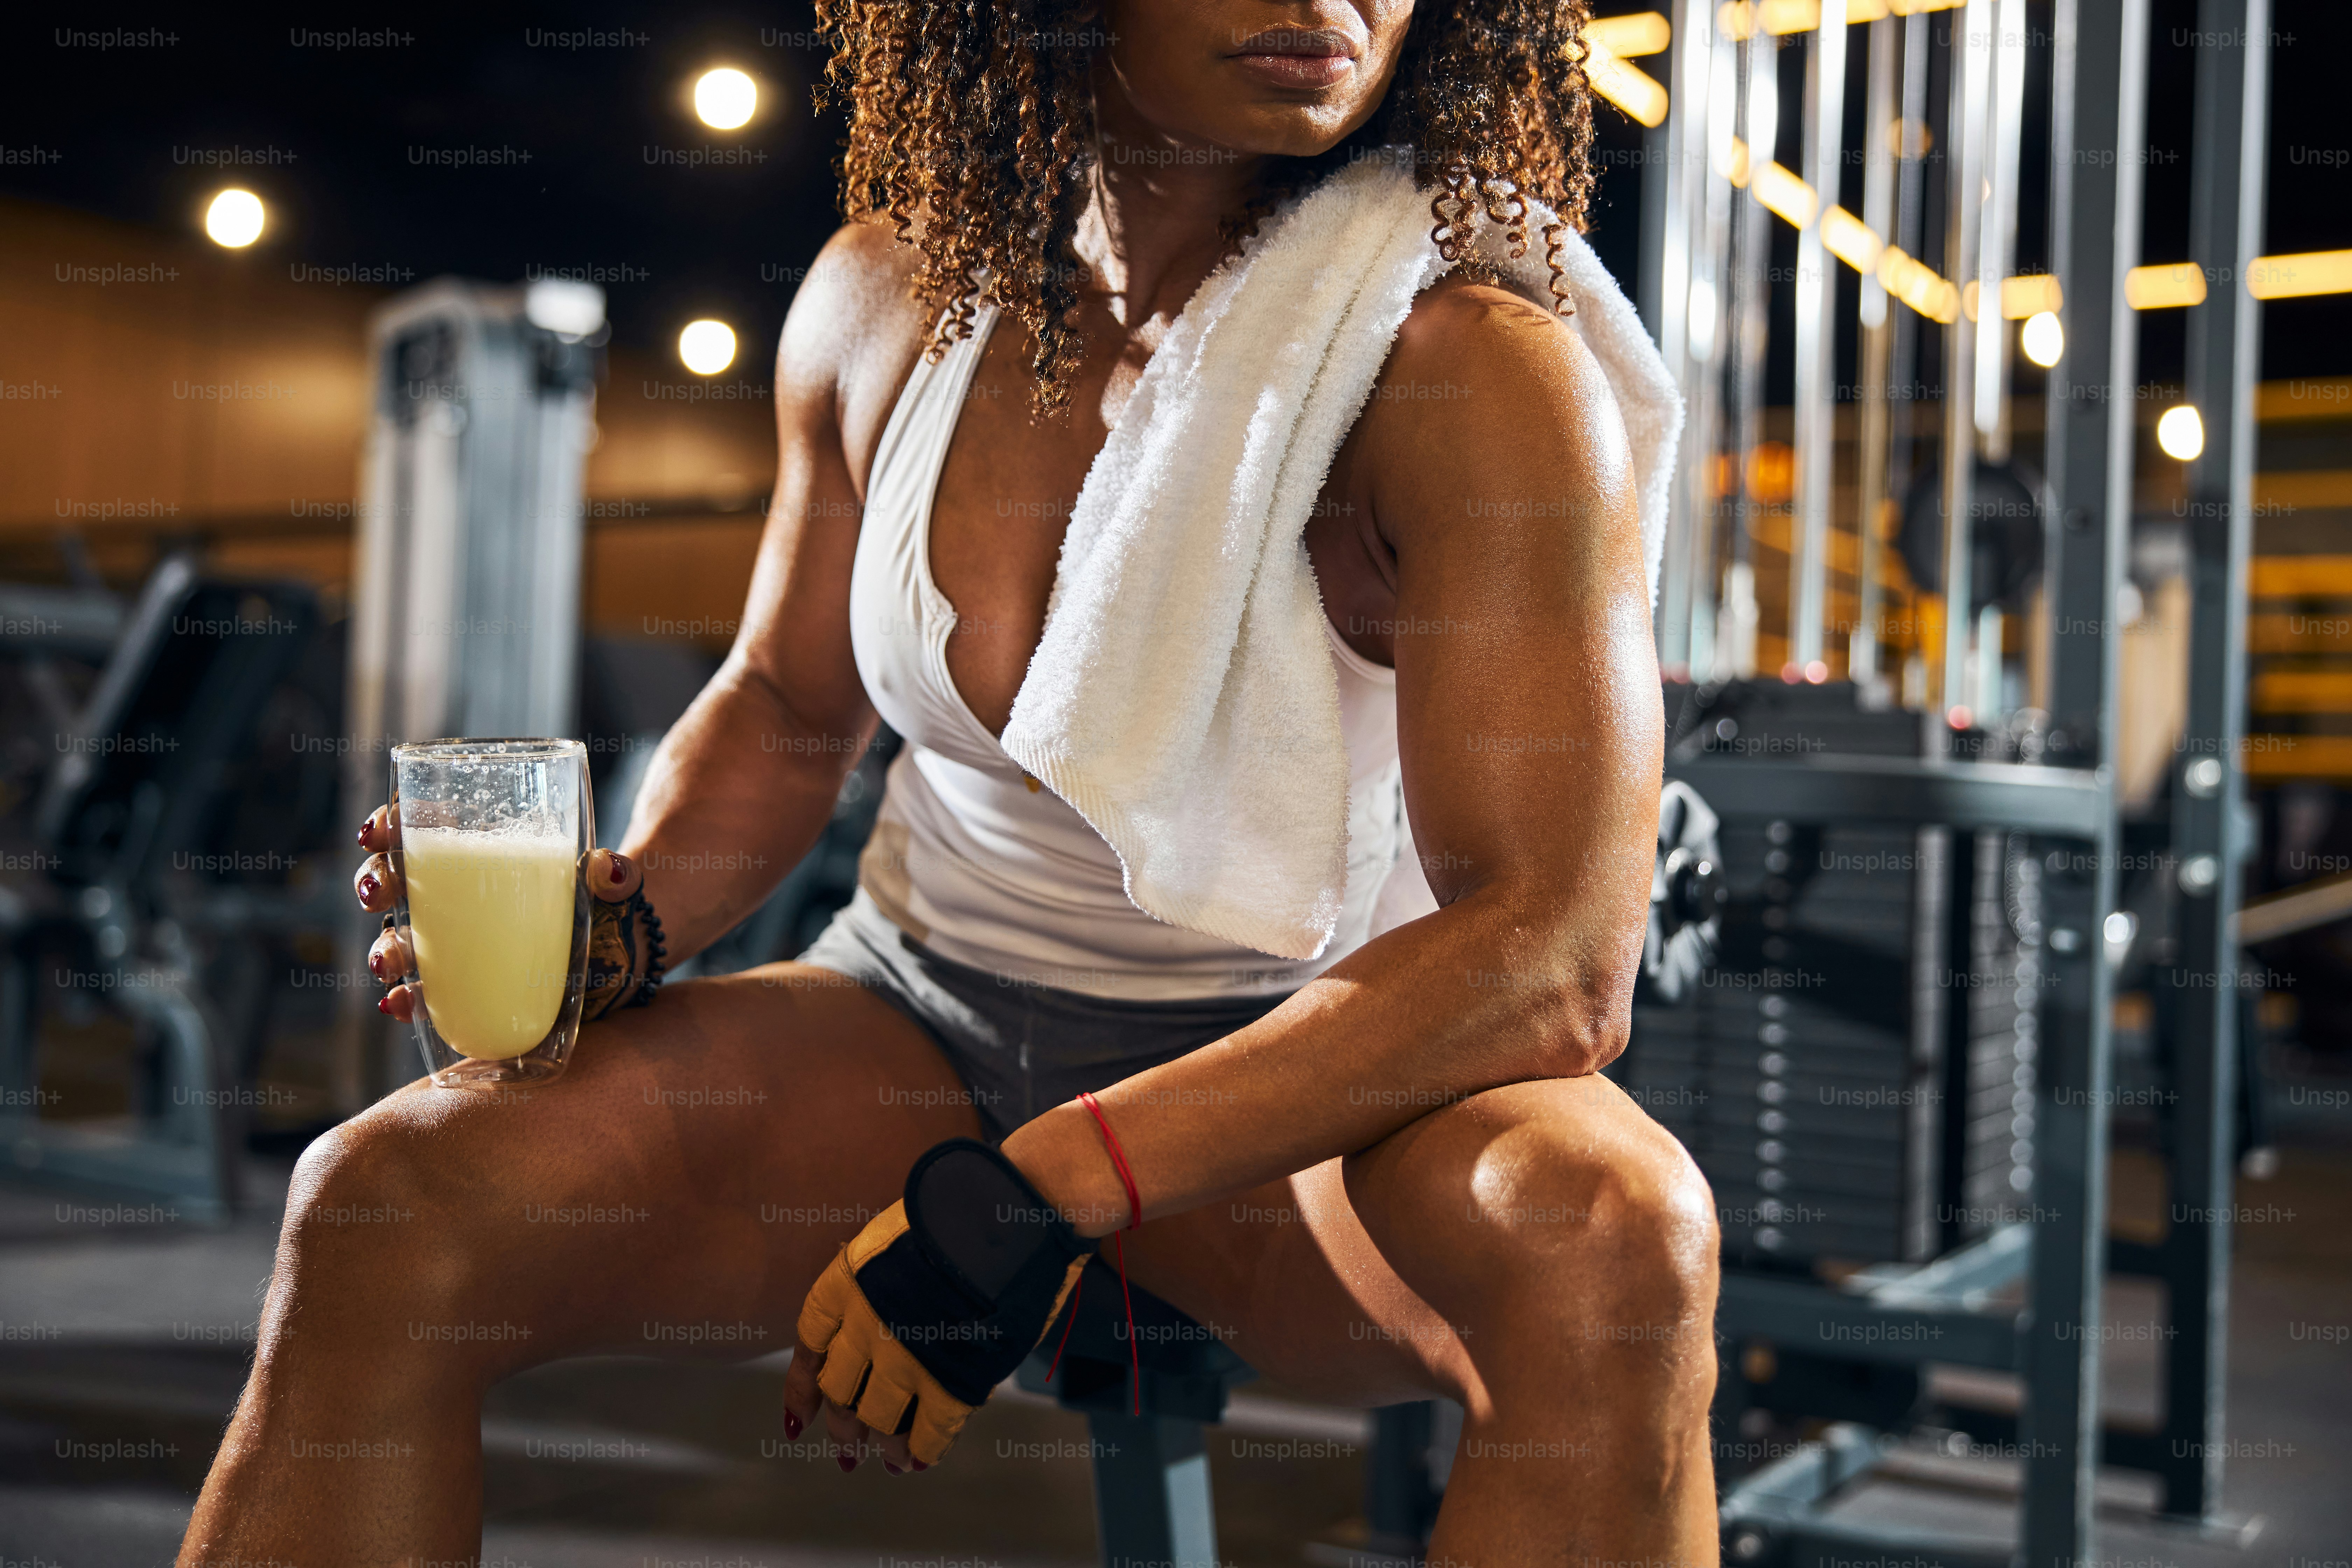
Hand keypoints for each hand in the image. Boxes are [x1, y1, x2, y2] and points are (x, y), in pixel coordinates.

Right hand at [355, 805, 646, 1022]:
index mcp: (478, 852)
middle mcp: (454, 893)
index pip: (419, 826)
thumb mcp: (613, 882)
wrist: (625, 952)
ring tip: (389, 963)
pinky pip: (424, 991)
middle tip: (379, 894)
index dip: (388, 825)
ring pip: (399, 937)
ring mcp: (455, 940)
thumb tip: (610, 871)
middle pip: (394, 879)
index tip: (378, 832)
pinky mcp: (465, 984)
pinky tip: (398, 1004)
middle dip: (375, 884)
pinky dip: (406, 998)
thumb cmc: (607, 901)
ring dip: (383, 948)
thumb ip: (617, 874)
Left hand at [780, 1140, 1094, 1473]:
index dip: (801, 1388)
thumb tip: (869, 1326)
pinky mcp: (953, 1377)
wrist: (1017, 1210)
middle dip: (843, 1425)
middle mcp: (867, 1321)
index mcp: (848, 1278)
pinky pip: (929, 1430)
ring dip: (881, 1444)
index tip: (799, 1418)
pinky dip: (923, 1450)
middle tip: (850, 1447)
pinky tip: (919, 1460)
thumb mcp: (898, 1235)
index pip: (810, 1344)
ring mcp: (908, 1353)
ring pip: (877, 1418)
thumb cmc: (964, 1212)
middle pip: (839, 1389)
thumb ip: (878, 1283)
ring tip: (889, 1458)